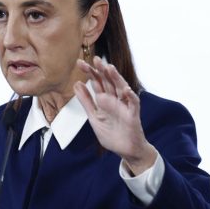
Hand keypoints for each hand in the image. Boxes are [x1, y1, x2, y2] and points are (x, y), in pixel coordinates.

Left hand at [74, 56, 157, 174]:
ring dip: (116, 78)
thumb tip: (77, 84)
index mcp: (104, 100)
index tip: (79, 63)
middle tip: (95, 58)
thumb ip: (86, 101)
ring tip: (109, 68)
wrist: (125, 150)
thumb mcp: (93, 116)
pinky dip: (130, 97)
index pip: (97, 82)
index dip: (89, 72)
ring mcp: (124, 106)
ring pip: (121, 88)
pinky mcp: (132, 115)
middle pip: (109, 82)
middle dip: (102, 70)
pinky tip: (126, 90)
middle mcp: (115, 100)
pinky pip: (133, 104)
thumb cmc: (111, 133)